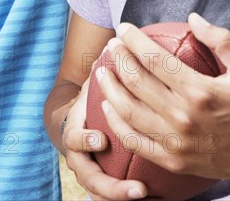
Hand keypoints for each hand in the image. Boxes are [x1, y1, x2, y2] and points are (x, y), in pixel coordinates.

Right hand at [62, 80, 147, 199]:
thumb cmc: (90, 100)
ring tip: (146, 196)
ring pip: (102, 195)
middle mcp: (79, 158)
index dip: (85, 140)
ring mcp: (91, 173)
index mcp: (74, 132)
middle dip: (112, 188)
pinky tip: (155, 200)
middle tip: (138, 188)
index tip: (102, 140)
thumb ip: (101, 71)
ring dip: (123, 197)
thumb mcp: (92, 85)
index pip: (73, 139)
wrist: (77, 124)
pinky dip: (129, 199)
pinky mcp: (104, 184)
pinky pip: (114, 198)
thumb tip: (114, 44)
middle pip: (90, 179)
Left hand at [97, 13, 229, 181]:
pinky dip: (115, 121)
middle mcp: (183, 116)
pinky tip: (108, 106)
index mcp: (200, 90)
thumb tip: (193, 18)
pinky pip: (133, 140)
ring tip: (102, 72)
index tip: (123, 28)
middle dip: (117, 57)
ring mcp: (176, 141)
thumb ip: (220, 40)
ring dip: (109, 87)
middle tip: (111, 46)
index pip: (154, 58)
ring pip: (127, 110)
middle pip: (135, 80)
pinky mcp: (173, 161)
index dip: (133, 39)